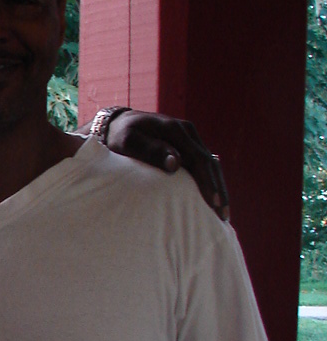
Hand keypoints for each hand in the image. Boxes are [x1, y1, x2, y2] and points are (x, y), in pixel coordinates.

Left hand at [104, 110, 228, 218]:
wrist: (117, 125)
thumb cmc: (120, 137)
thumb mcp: (129, 142)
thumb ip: (151, 151)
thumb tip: (176, 163)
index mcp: (175, 130)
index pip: (199, 159)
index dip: (208, 182)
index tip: (213, 203)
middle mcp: (187, 132)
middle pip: (210, 163)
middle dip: (218, 189)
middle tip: (223, 215)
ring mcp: (189, 138)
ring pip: (211, 164)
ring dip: (218, 187)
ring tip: (222, 212)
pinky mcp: (188, 145)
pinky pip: (205, 164)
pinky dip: (211, 181)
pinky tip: (214, 198)